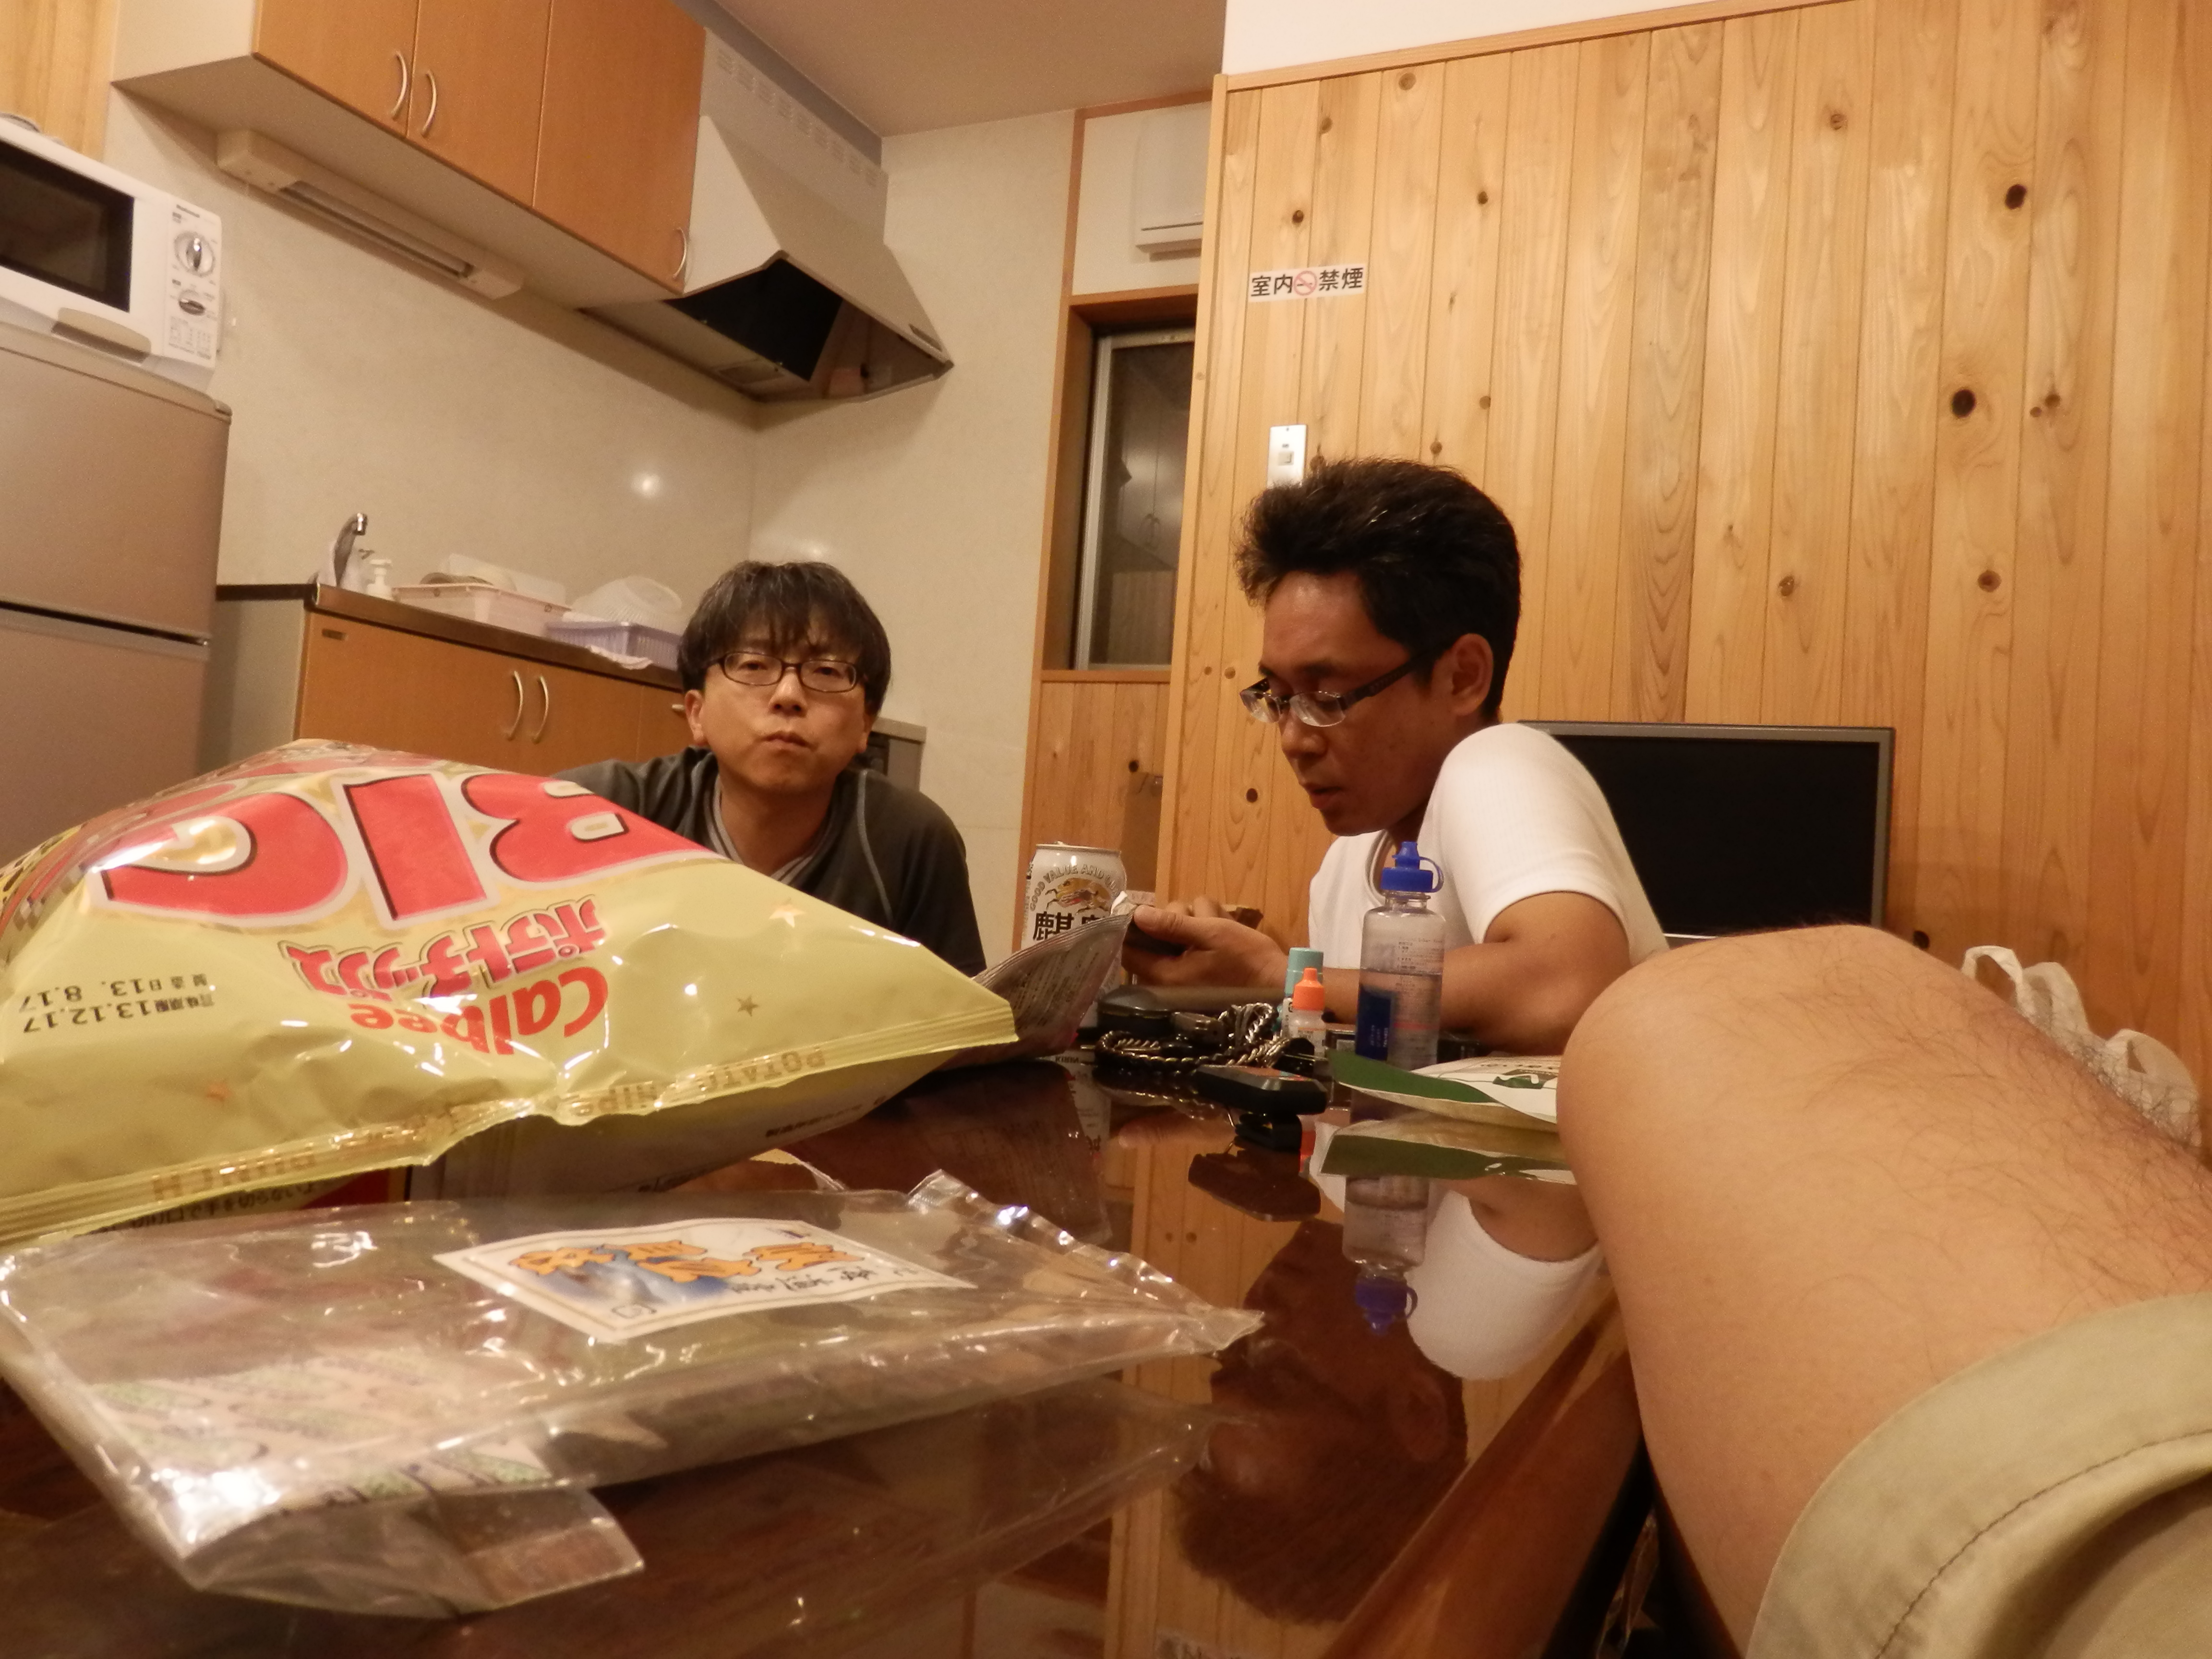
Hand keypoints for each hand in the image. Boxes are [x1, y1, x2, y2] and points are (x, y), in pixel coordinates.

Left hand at [1120, 897, 1287, 988]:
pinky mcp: (1198, 968)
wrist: (1278, 984)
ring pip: (1174, 930)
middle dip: (1175, 918)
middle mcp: (1168, 977)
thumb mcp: (1210, 935)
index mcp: (1164, 974)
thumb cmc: (1246, 961)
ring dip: (1195, 919)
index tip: (1148, 909)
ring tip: (1218, 924)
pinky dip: (1204, 928)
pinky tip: (1222, 930)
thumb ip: (1171, 925)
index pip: (1128, 950)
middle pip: (1153, 935)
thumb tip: (1137, 914)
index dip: (1132, 926)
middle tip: (1200, 919)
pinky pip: (1190, 938)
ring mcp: (1183, 973)